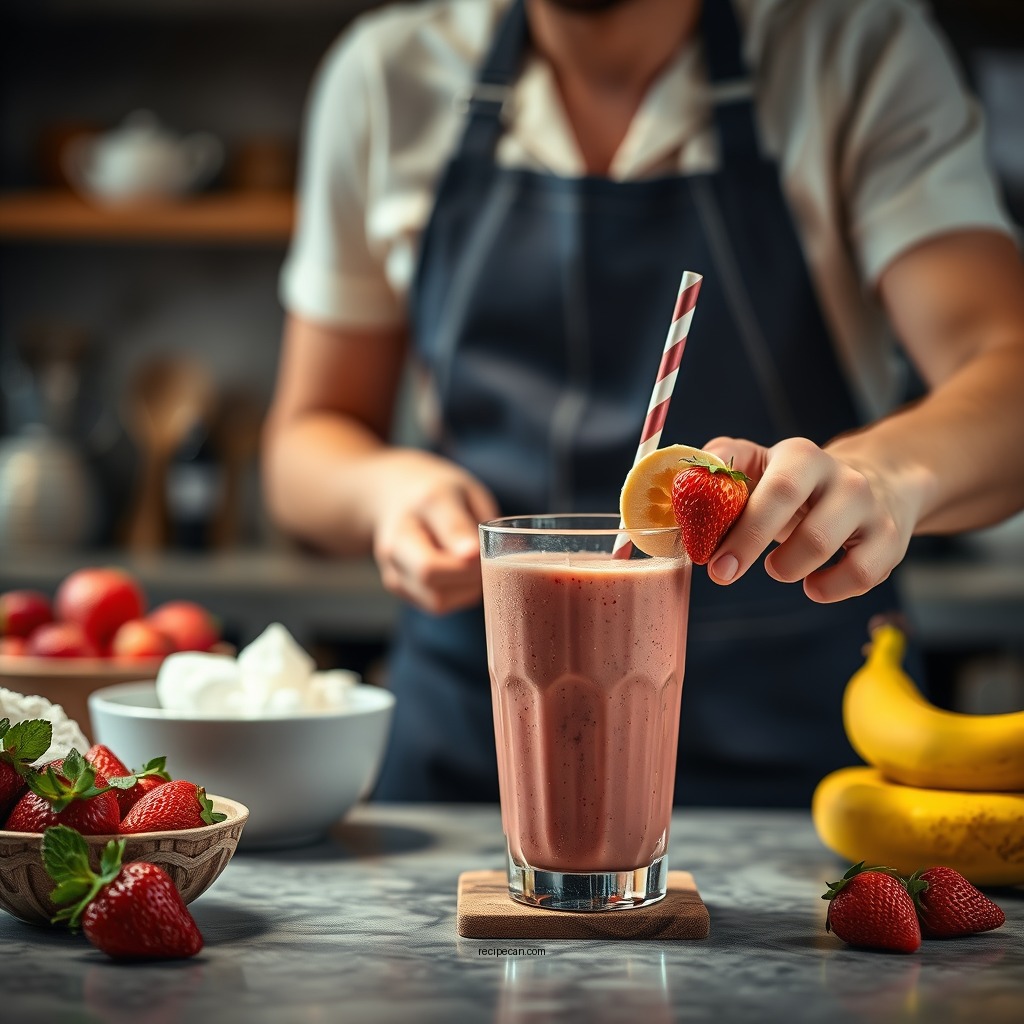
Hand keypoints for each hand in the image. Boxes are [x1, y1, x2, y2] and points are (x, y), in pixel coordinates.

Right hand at [370, 451, 499, 614]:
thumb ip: (483, 522)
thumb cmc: (444, 495)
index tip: (479, 552)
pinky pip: (436, 605)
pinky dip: (458, 596)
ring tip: (476, 567)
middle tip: (489, 563)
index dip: (466, 545)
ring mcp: (392, 565)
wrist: (395, 495)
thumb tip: (503, 556)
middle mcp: (400, 536)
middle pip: (429, 572)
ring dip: (467, 589)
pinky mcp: (396, 586)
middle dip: (469, 575)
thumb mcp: (468, 493)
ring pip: (437, 598)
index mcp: (427, 502)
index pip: (448, 526)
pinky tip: (461, 576)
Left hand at [700, 436, 920, 602]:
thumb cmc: (797, 485)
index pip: (776, 490)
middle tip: (723, 574)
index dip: (743, 529)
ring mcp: (871, 510)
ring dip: (790, 569)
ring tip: (779, 567)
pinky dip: (830, 588)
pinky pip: (862, 576)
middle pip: (808, 525)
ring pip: (828, 551)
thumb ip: (720, 465)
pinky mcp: (891, 541)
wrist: (873, 483)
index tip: (710, 559)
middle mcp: (844, 479)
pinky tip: (813, 583)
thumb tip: (682, 478)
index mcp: (802, 457)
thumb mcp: (759, 464)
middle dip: (757, 551)